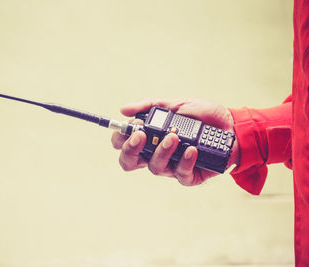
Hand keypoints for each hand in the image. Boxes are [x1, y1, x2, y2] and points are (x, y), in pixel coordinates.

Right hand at [111, 98, 239, 185]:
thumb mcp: (176, 104)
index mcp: (149, 138)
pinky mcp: (190, 175)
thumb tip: (123, 109)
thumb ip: (150, 106)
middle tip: (140, 136)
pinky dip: (185, 162)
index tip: (128, 128)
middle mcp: (156, 154)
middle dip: (130, 150)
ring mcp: (171, 166)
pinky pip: (181, 174)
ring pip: (155, 167)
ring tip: (174, 136)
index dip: (120, 139)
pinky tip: (191, 149)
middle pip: (130, 162)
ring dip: (162, 151)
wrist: (232, 124)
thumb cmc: (202, 115)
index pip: (125, 144)